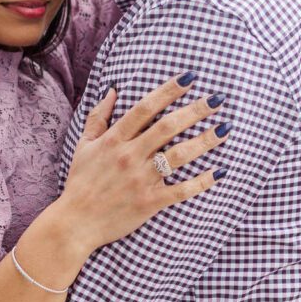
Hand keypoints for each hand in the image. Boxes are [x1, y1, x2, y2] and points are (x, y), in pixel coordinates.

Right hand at [60, 74, 228, 252]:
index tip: (189, 79)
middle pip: (168, 127)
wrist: (76, 223)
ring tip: (224, 130)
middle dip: (195, 111)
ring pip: (179, 155)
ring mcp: (141, 180)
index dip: (168, 91)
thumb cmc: (80, 182)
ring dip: (204, 141)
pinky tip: (220, 171)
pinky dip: (202, 181)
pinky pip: (181, 190)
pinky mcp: (150, 202)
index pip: (145, 108)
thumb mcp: (83, 146)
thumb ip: (98, 117)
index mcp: (114, 140)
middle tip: (216, 101)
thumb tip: (113, 91)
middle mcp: (129, 156)